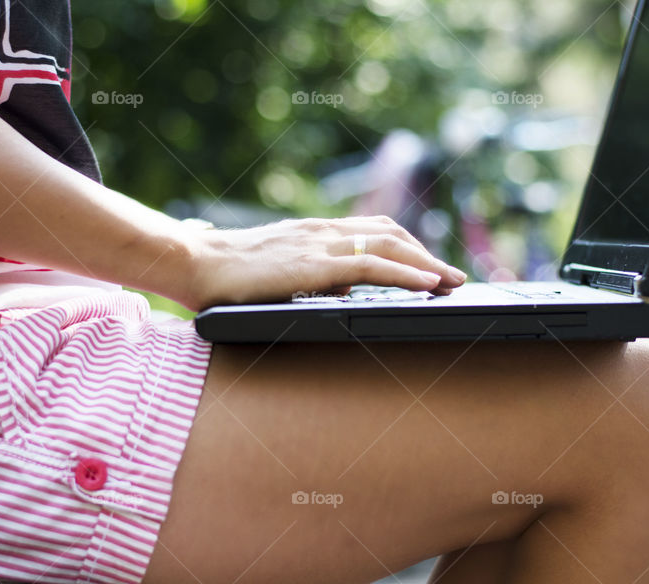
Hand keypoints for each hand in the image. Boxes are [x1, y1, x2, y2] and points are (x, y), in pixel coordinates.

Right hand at [181, 216, 466, 309]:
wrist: (196, 263)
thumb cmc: (228, 274)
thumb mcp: (279, 270)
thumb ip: (311, 273)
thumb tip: (341, 288)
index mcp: (315, 231)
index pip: (374, 231)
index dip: (408, 247)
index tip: (430, 264)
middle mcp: (323, 230)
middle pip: (390, 235)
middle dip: (427, 255)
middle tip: (453, 276)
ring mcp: (320, 244)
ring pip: (389, 246)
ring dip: (426, 264)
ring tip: (451, 281)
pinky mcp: (315, 265)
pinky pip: (371, 266)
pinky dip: (405, 274)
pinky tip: (425, 285)